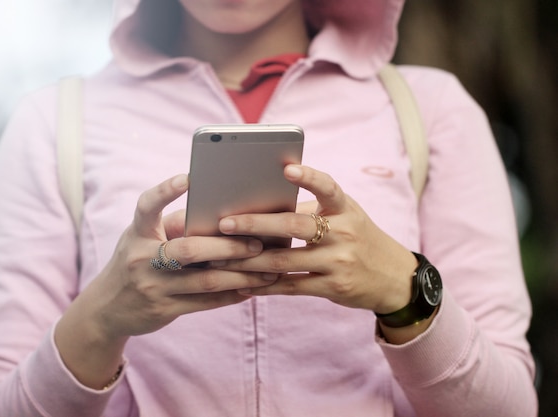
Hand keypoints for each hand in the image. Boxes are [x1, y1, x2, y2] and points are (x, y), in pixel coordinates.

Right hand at [55, 174, 276, 387]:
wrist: (106, 309)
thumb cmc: (135, 262)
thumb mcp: (141, 239)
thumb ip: (174, 225)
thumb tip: (223, 213)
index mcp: (137, 233)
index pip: (147, 207)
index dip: (165, 191)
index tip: (188, 178)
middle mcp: (141, 258)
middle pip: (190, 249)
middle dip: (228, 246)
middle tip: (258, 243)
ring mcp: (153, 287)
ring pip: (205, 280)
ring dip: (241, 274)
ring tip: (268, 269)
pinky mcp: (164, 310)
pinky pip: (205, 302)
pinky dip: (232, 294)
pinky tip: (252, 288)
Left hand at [213, 165, 417, 314]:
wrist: (393, 278)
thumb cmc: (359, 238)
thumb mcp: (346, 217)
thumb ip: (312, 211)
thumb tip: (261, 205)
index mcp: (345, 208)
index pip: (328, 187)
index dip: (309, 177)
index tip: (286, 169)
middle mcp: (344, 233)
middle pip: (295, 226)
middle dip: (257, 224)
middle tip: (226, 223)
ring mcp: (340, 262)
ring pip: (286, 261)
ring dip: (249, 261)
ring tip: (221, 258)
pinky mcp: (334, 287)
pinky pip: (292, 286)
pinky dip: (266, 285)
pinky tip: (244, 283)